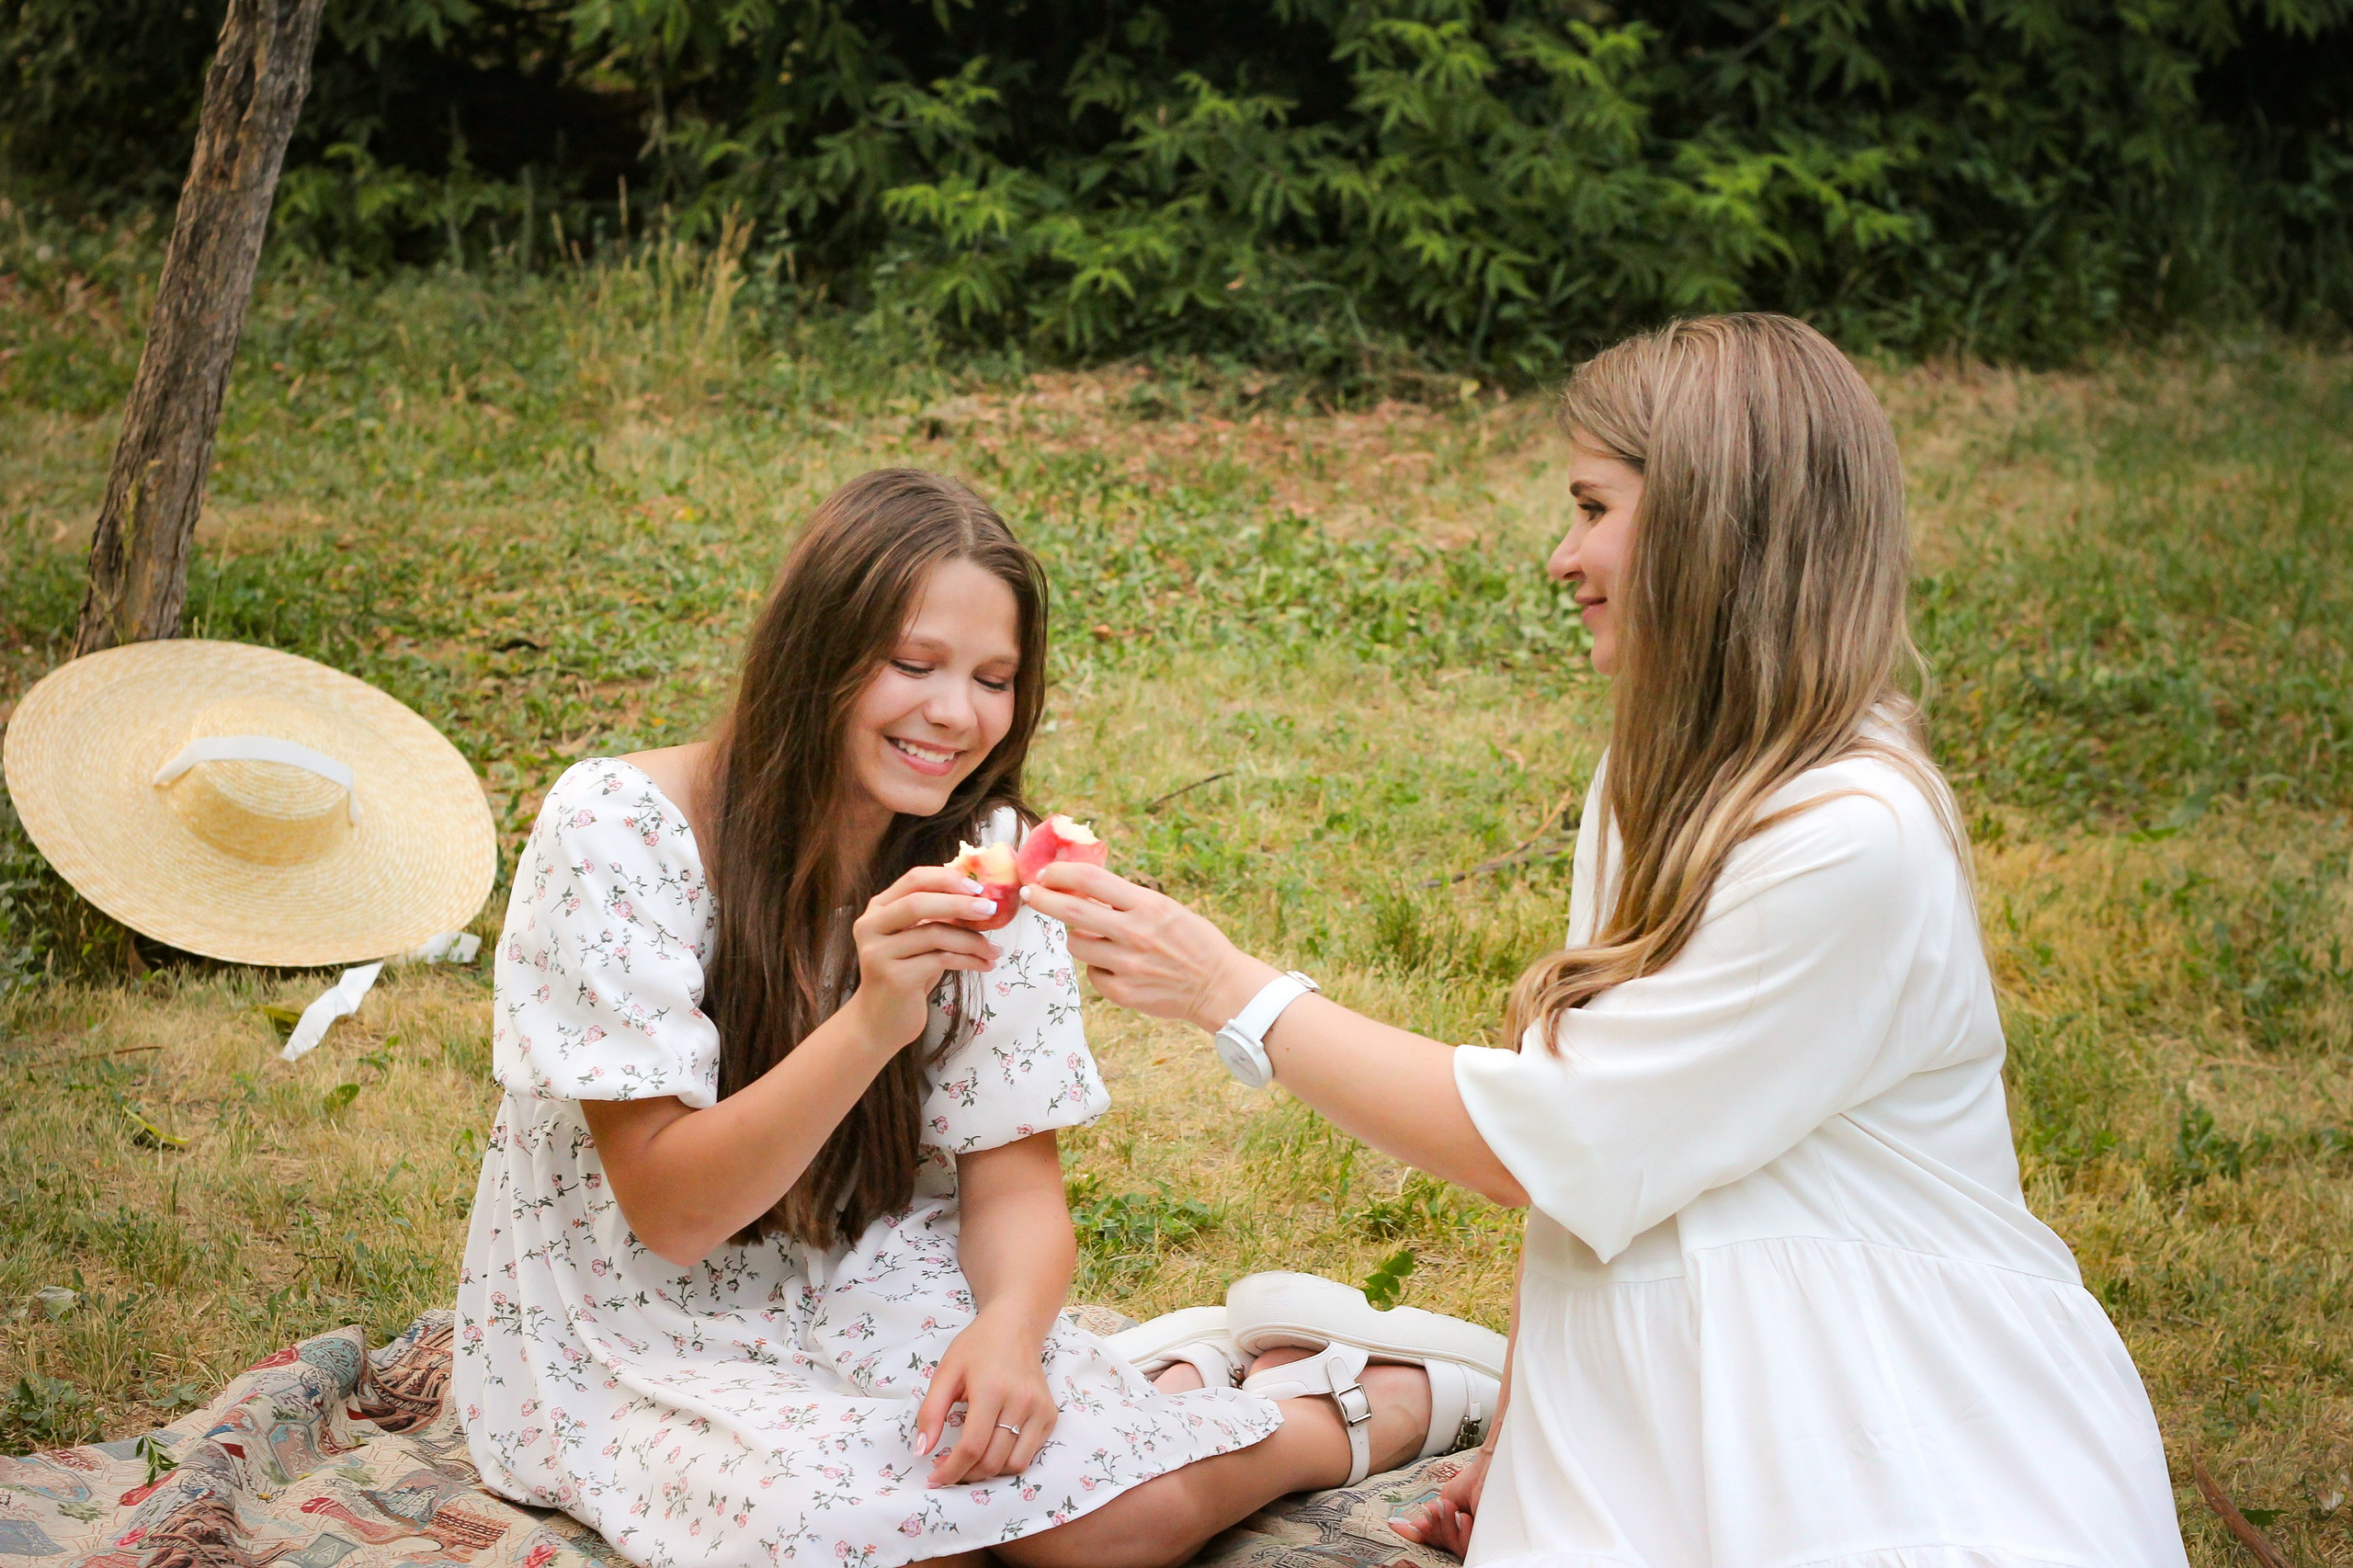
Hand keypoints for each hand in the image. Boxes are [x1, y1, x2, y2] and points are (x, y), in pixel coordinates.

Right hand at [849, 864, 1004, 1045]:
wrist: (879, 1022)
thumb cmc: (905, 975)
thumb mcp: (916, 941)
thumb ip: (934, 918)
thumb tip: (979, 897)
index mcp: (877, 910)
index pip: (913, 879)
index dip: (947, 879)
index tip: (979, 888)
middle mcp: (871, 927)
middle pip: (918, 903)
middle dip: (960, 904)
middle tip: (991, 909)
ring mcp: (878, 952)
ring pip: (935, 934)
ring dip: (972, 940)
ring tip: (994, 950)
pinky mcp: (893, 977)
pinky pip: (941, 960)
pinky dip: (969, 960)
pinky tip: (984, 965)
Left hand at [917, 1310, 1059, 1486]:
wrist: (1016, 1326)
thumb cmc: (977, 1346)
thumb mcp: (946, 1372)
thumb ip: (931, 1412)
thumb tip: (921, 1451)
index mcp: (991, 1390)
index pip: (972, 1447)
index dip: (951, 1470)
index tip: (935, 1479)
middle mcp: (1021, 1402)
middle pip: (993, 1461)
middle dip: (966, 1475)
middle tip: (949, 1469)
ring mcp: (1040, 1410)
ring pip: (1014, 1465)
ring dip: (989, 1472)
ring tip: (970, 1461)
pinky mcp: (1050, 1415)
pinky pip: (1030, 1454)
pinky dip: (1008, 1460)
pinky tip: (993, 1447)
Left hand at [1020, 863, 1274, 1031]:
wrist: (1218, 986)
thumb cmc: (1192, 941)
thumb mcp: (1165, 909)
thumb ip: (1127, 900)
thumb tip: (1083, 887)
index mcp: (1147, 905)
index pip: (1091, 881)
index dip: (1061, 873)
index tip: (1047, 872)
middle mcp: (1134, 933)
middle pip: (1071, 911)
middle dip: (1044, 899)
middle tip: (1031, 893)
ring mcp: (1127, 965)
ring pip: (1076, 945)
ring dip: (1078, 937)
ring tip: (1098, 938)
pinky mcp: (1123, 993)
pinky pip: (1093, 974)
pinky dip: (1100, 968)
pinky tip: (1121, 967)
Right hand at [1388, 1439, 1489, 1557]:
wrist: (1489, 1473)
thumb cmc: (1473, 1482)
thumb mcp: (1446, 1499)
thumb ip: (1430, 1516)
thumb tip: (1408, 1525)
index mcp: (1453, 1525)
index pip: (1431, 1536)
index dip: (1412, 1533)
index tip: (1394, 1525)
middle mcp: (1462, 1535)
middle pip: (1437, 1543)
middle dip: (1433, 1526)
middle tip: (1438, 1508)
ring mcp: (1474, 1541)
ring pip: (1449, 1546)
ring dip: (1446, 1526)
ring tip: (1453, 1508)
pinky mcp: (1485, 1545)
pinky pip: (1463, 1549)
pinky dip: (1459, 1532)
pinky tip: (1463, 1518)